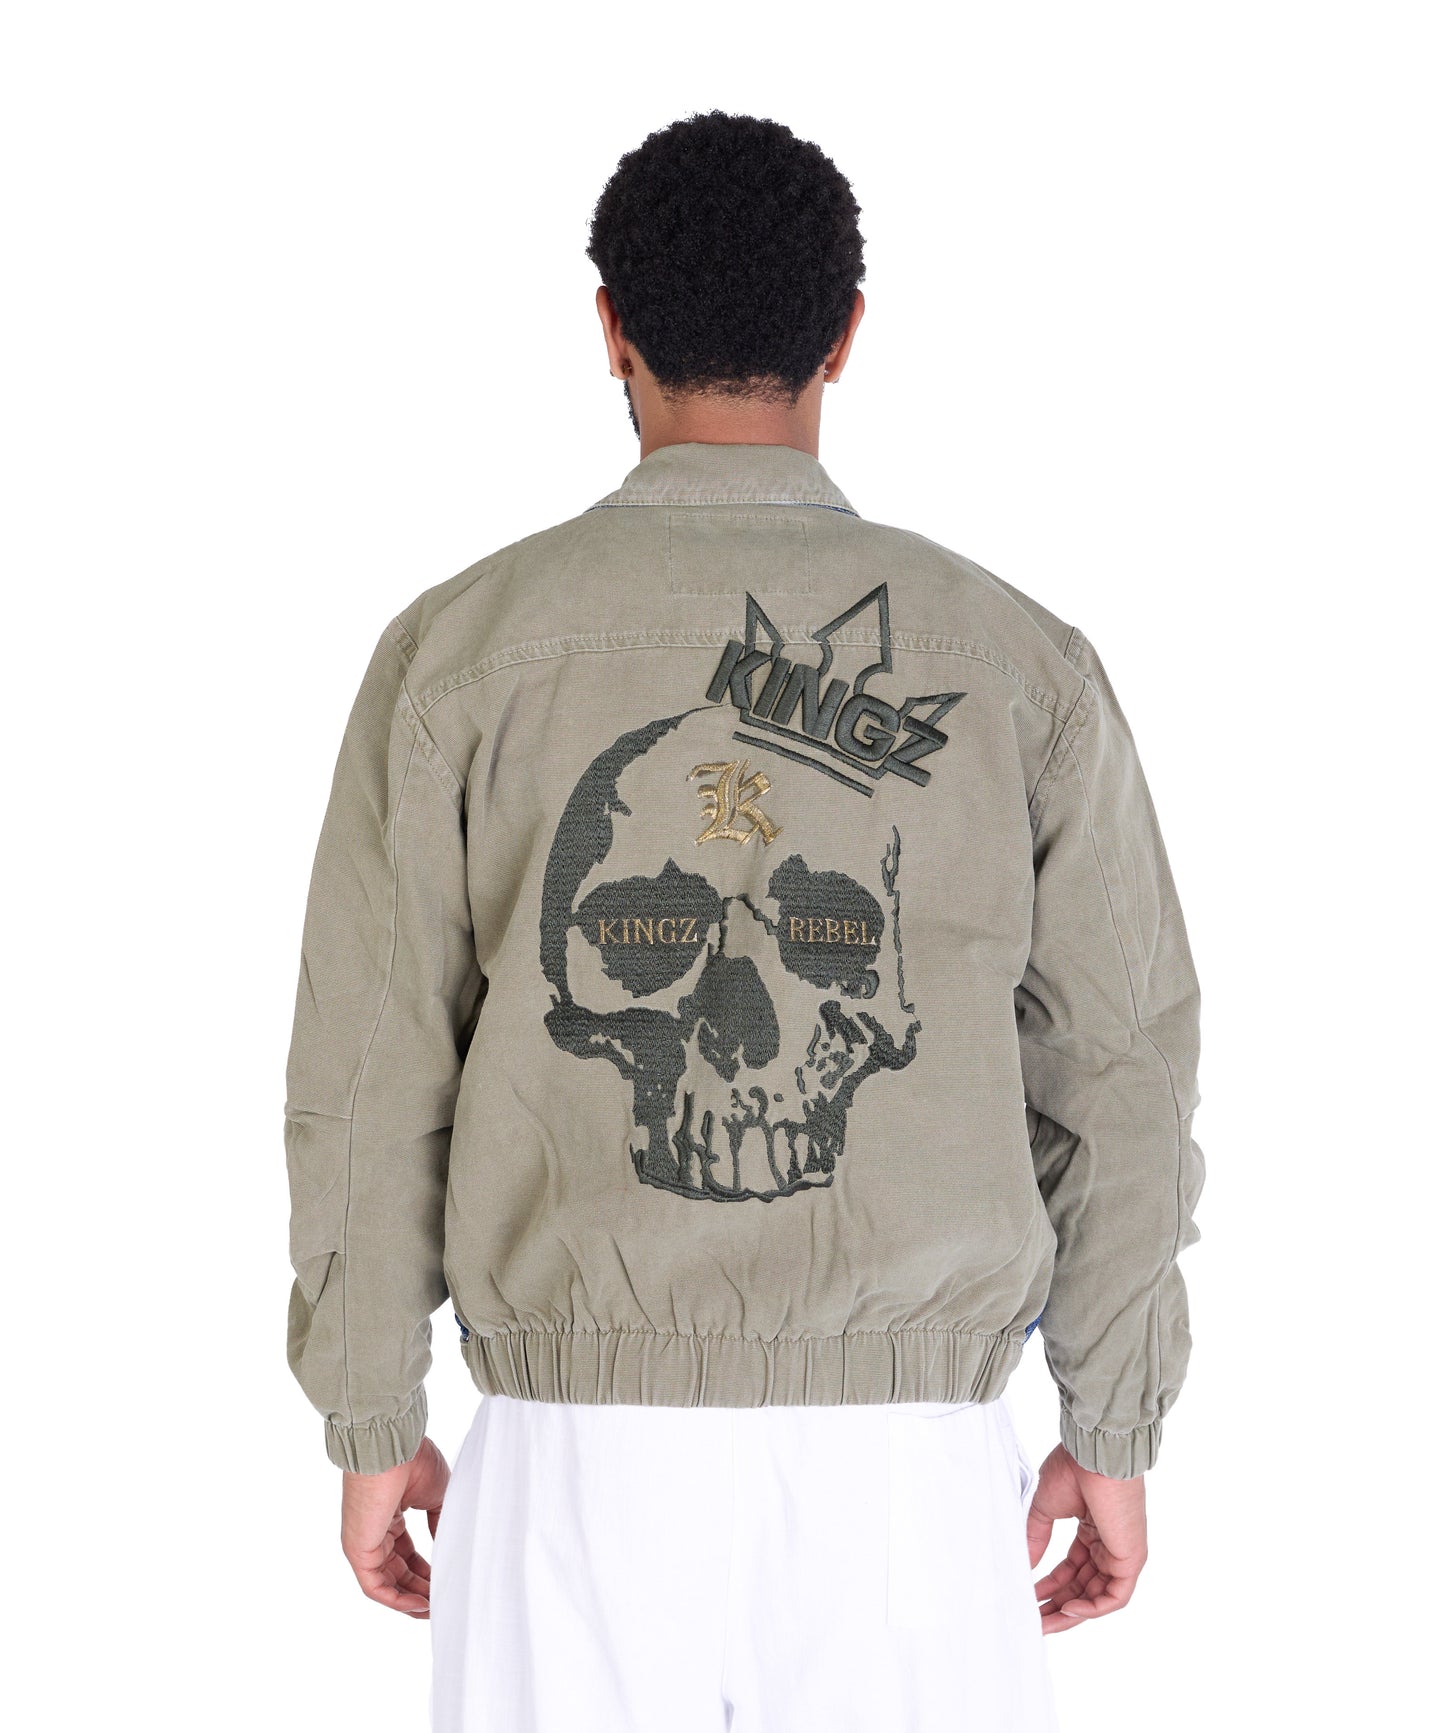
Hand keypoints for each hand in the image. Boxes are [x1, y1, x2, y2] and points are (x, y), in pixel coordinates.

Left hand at [340, 1435, 449, 1617]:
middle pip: (398, 1574)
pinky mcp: (357, 1551)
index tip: (446, 1584)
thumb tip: (448, 1550)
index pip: (408, 1555)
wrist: (394, 1448)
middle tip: (444, 1603)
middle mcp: (374, 1533)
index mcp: (391, 1517)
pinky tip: (420, 1605)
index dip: (428, 1573)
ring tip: (435, 1611)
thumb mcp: (437, 1497)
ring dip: (411, 1601)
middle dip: (422, 1590)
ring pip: (387, 1585)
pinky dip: (397, 1600)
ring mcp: (364, 1544)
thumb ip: (440, 1525)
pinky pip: (375, 1587)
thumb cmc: (414, 1462)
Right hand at [1025, 1445, 1146, 1633]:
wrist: (1094, 1455)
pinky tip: (1067, 1610)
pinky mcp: (1131, 1560)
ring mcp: (1121, 1554)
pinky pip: (1114, 1597)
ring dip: (1071, 1613)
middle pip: (1083, 1588)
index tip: (1028, 1598)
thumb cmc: (1073, 1469)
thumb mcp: (1045, 1508)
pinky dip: (1092, 1609)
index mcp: (1091, 1531)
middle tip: (1034, 1620)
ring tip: (1044, 1621)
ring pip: (1097, 1597)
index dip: (1050, 1586)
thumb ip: (1036, 1538)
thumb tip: (1025, 1566)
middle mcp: (1108, 1545)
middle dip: (1057, 1606)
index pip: (1071, 1569)